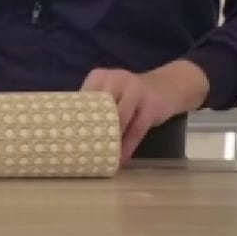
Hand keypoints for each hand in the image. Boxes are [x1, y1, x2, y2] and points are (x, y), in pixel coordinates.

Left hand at [80, 60, 209, 161]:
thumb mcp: (111, 92)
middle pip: (100, 109)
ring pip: (119, 120)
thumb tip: (71, 132)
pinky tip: (121, 159)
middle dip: (92, 131)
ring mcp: (136, 90)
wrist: (168, 87)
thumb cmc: (130, 95)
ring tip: (101, 158)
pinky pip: (137, 129)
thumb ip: (94, 105)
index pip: (82, 98)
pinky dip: (128, 146)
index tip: (68, 139)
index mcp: (100, 77)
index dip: (75, 119)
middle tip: (82, 152)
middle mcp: (116, 79)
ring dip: (110, 141)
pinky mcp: (152, 105)